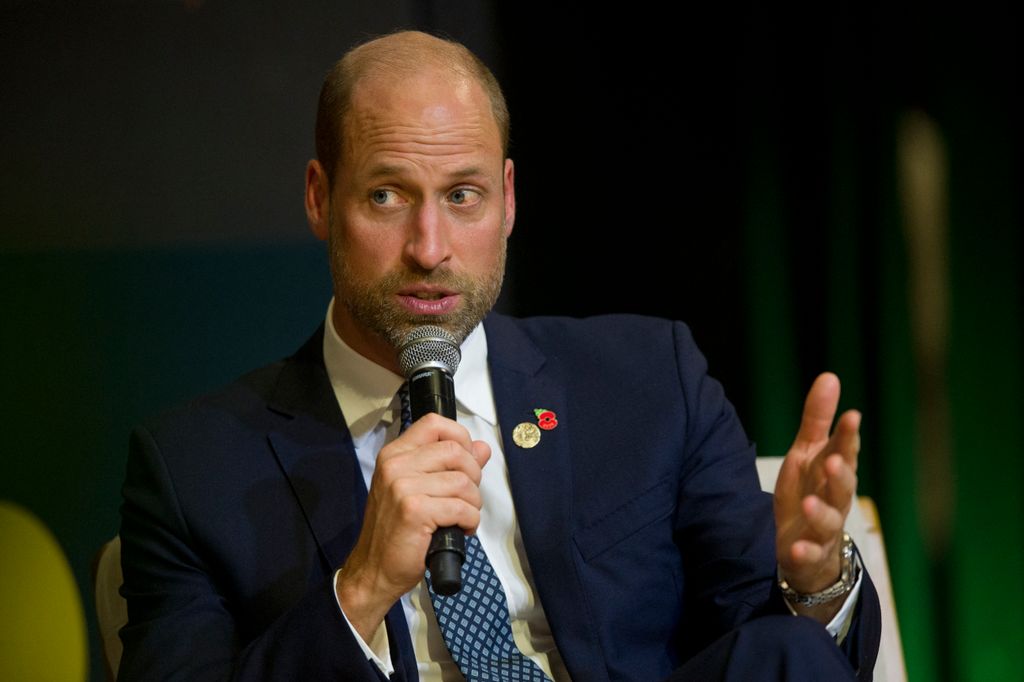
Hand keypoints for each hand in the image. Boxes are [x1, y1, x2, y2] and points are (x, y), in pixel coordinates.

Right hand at [335, 413, 490, 639]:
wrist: (374, 569)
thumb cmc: (397, 531)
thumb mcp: (419, 490)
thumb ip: (451, 466)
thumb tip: (482, 447)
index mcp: (394, 454)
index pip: (434, 423)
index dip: (460, 438)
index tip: (465, 462)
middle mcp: (395, 465)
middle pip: (455, 451)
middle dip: (473, 475)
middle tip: (466, 497)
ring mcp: (402, 487)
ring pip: (463, 482)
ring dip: (473, 503)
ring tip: (462, 517)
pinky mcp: (414, 510)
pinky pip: (462, 508)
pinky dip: (470, 521)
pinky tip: (460, 529)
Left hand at [774, 372, 859, 614]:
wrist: (804, 544)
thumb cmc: (810, 490)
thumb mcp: (807, 453)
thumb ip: (817, 419)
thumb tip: (830, 376)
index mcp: (834, 472)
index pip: (844, 452)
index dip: (848, 437)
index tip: (851, 416)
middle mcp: (835, 499)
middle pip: (843, 487)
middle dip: (840, 474)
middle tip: (832, 460)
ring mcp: (823, 528)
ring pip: (829, 522)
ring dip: (821, 513)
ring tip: (810, 503)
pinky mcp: (809, 552)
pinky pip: (810, 554)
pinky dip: (805, 552)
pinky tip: (797, 548)